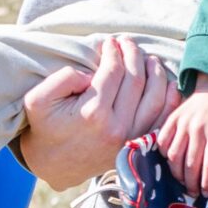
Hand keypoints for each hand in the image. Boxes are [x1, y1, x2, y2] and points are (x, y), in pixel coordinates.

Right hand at [16, 37, 177, 187]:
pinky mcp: (139, 145)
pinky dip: (170, 99)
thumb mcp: (37, 99)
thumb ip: (62, 79)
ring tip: (148, 57)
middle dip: (133, 55)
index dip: (113, 52)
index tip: (109, 42)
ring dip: (155, 72)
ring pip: (155, 97)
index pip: (113, 72)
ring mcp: (131, 138)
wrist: (54, 165)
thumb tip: (92, 74)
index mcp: (93, 113)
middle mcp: (117, 127)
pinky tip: (167, 82)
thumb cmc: (46, 128)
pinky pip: (162, 119)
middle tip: (127, 42)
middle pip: (136, 80)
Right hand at [157, 82, 207, 191]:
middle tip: (193, 192)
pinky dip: (165, 155)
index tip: (207, 193)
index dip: (207, 183)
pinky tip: (172, 161)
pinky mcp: (172, 119)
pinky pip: (163, 141)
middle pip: (190, 164)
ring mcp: (183, 123)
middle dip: (191, 183)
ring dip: (177, 173)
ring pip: (174, 156)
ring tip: (183, 180)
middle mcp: (198, 129)